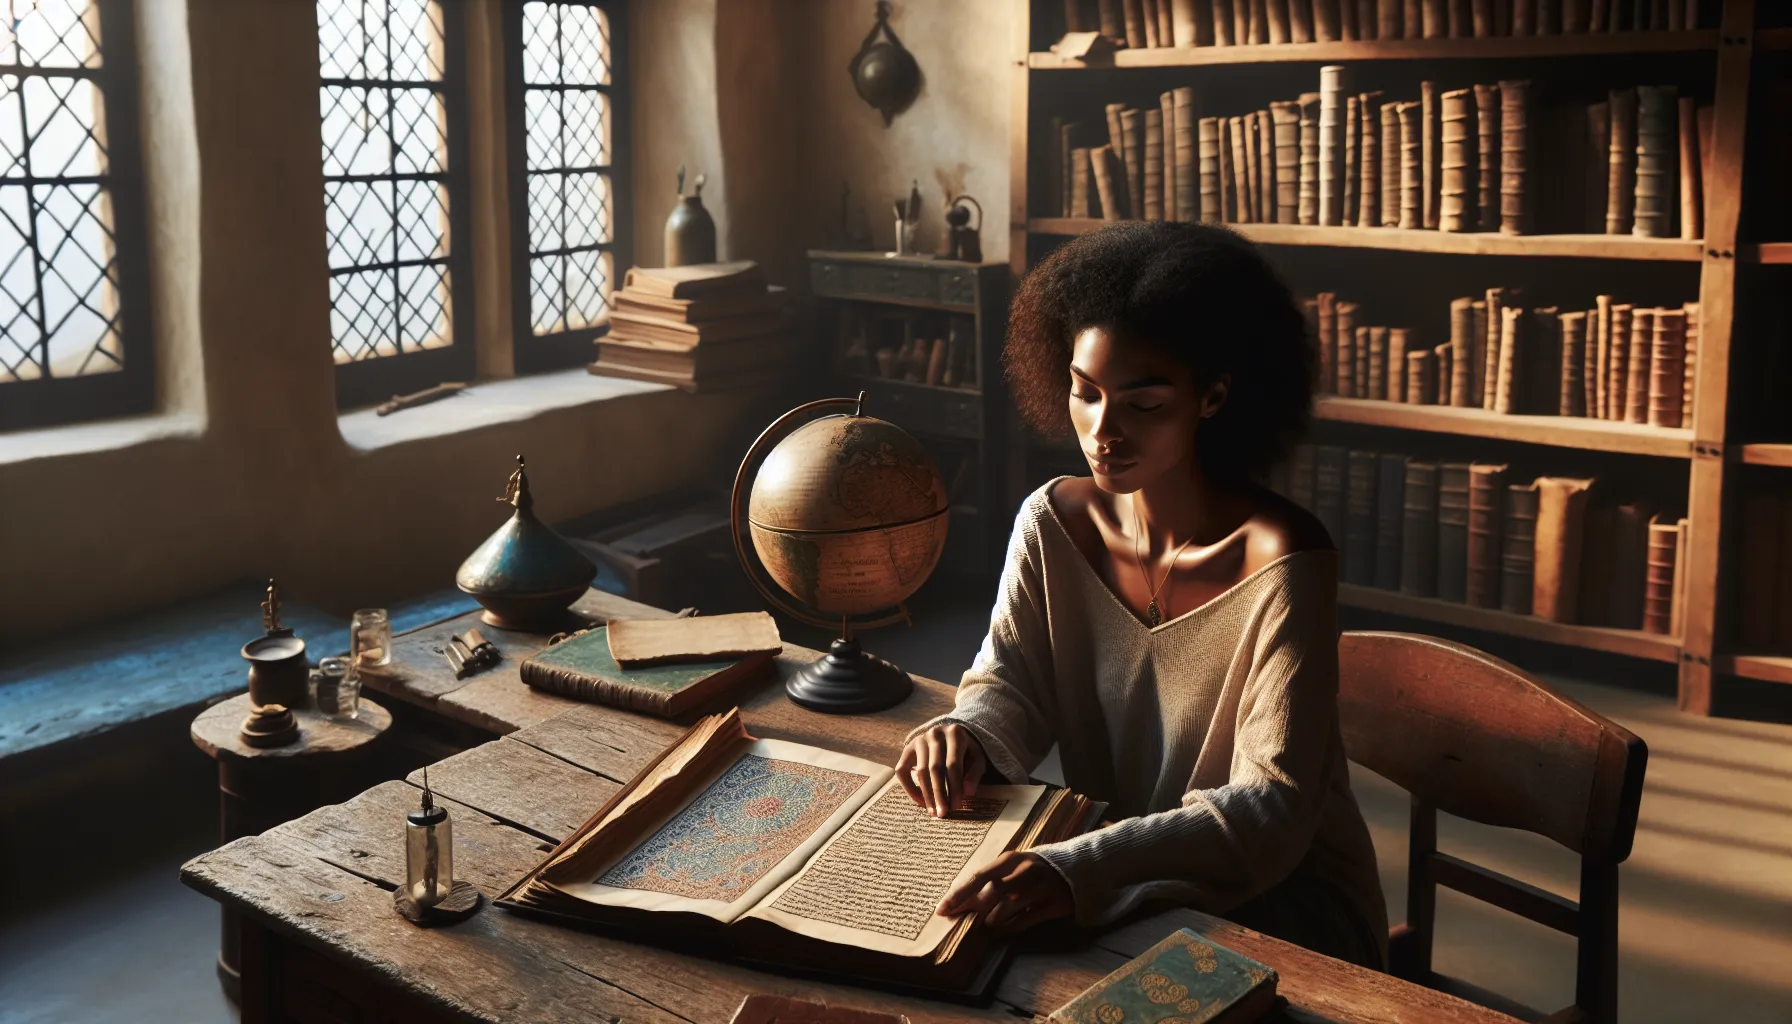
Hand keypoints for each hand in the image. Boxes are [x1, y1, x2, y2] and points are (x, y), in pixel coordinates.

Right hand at [896, 722, 986, 817]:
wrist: (950, 734)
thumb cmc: (966, 750)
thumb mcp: (977, 757)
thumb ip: (975, 773)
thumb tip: (968, 792)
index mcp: (955, 733)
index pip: (953, 765)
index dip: (954, 787)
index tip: (956, 806)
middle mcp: (934, 733)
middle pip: (935, 768)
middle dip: (939, 794)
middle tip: (942, 813)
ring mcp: (919, 739)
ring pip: (920, 771)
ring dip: (926, 794)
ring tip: (933, 811)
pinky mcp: (907, 748)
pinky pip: (902, 770)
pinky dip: (909, 788)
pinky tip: (920, 801)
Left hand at [937, 850, 1073, 933]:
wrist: (1075, 868)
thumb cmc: (1033, 870)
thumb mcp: (1013, 867)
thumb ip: (990, 881)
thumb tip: (961, 903)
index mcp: (1011, 859)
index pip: (978, 876)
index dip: (958, 894)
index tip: (941, 909)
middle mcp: (1025, 871)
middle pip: (993, 889)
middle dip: (972, 907)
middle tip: (958, 919)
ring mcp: (1041, 887)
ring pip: (1010, 904)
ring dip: (992, 918)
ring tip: (986, 924)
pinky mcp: (1054, 904)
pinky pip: (1027, 919)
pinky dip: (1010, 927)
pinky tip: (1001, 931)